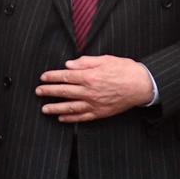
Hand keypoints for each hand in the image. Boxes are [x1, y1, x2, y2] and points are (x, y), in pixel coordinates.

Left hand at [35, 55, 154, 122]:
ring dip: (55, 108)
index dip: (52, 77)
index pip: (65, 76)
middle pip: (64, 91)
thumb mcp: (105, 60)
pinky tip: (61, 118)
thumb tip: (68, 65)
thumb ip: (85, 62)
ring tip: (44, 109)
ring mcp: (94, 104)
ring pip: (70, 107)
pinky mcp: (100, 112)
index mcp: (90, 76)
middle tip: (38, 92)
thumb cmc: (125, 70)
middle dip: (49, 91)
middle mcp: (90, 91)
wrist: (142, 85)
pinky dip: (70, 118)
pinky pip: (82, 117)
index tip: (43, 77)